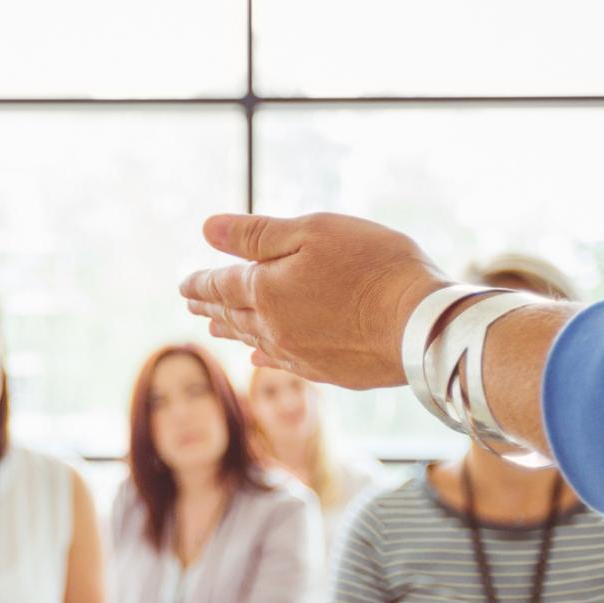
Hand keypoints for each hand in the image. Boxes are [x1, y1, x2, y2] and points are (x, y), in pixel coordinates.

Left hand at [180, 213, 451, 389]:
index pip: (221, 285)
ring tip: (215, 327)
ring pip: (254, 340)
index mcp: (266, 291)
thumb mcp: (313, 232)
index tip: (184, 284)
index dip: (200, 282)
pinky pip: (283, 363)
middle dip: (211, 306)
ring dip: (232, 331)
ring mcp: (301, 354)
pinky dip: (265, 357)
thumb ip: (257, 234)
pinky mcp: (328, 372)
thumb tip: (207, 230)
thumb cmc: (373, 267)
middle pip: (233, 315)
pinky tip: (260, 358)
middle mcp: (275, 328)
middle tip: (192, 303)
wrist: (420, 324)